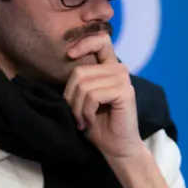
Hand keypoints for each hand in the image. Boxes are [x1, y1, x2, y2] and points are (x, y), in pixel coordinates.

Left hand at [62, 34, 143, 160]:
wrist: (114, 147)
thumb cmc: (96, 124)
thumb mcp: (82, 99)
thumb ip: (78, 80)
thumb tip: (62, 62)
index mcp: (109, 67)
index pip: (100, 40)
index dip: (83, 43)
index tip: (69, 54)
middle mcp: (118, 69)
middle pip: (79, 71)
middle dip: (70, 97)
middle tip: (76, 115)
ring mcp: (123, 79)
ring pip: (84, 85)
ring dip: (77, 108)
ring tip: (83, 120)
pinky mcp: (125, 91)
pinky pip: (93, 95)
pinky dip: (86, 112)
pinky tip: (90, 121)